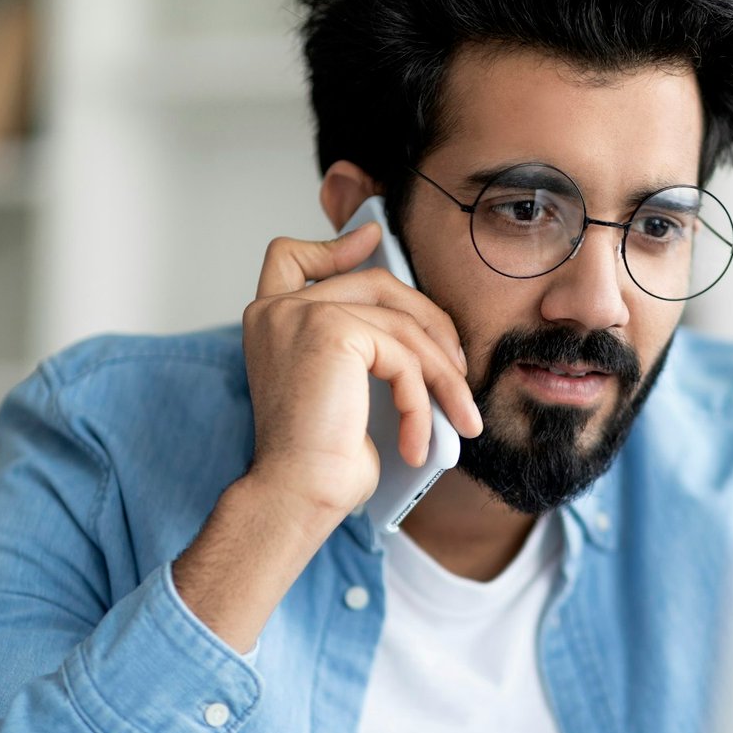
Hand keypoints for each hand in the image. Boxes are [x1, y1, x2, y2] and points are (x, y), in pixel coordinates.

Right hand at [240, 223, 483, 522]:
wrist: (297, 495)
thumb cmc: (319, 459)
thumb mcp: (342, 390)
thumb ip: (360, 346)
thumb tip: (416, 324)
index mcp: (271, 321)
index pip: (290, 257)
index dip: (334, 244)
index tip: (373, 237)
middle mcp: (278, 310)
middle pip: (376, 284)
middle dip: (430, 323)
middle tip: (458, 372)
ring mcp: (301, 314)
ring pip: (403, 324)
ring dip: (442, 376)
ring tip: (460, 418)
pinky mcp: (331, 330)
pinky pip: (404, 355)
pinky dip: (423, 401)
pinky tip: (418, 442)